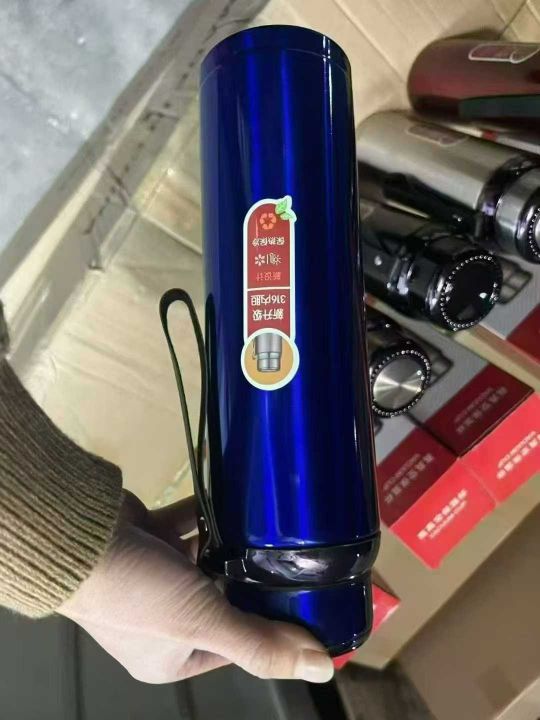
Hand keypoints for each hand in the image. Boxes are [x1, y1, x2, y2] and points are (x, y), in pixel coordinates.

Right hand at [59, 492, 333, 684]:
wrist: (77, 537)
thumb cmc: (137, 594)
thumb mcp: (201, 623)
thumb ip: (259, 644)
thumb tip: (321, 669)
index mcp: (171, 656)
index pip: (236, 645)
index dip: (268, 626)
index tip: (303, 599)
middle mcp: (162, 620)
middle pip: (223, 599)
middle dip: (249, 579)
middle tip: (292, 556)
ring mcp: (154, 576)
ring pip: (206, 559)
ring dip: (230, 542)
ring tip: (270, 526)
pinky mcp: (149, 538)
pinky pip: (188, 526)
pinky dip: (207, 515)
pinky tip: (235, 501)